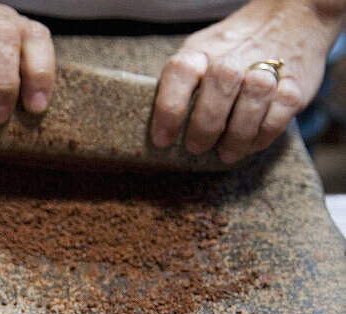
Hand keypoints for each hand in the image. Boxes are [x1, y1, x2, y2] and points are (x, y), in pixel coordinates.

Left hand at [151, 0, 345, 163]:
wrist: (289, 19)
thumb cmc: (230, 50)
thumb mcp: (199, 54)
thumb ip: (182, 84)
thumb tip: (159, 132)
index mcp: (201, 52)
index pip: (180, 73)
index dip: (168, 108)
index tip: (163, 139)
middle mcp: (234, 57)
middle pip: (218, 87)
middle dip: (206, 125)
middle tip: (197, 147)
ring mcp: (267, 68)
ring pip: (253, 99)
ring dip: (238, 134)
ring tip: (227, 153)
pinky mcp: (294, 84)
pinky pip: (280, 112)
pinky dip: (265, 133)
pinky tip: (252, 144)